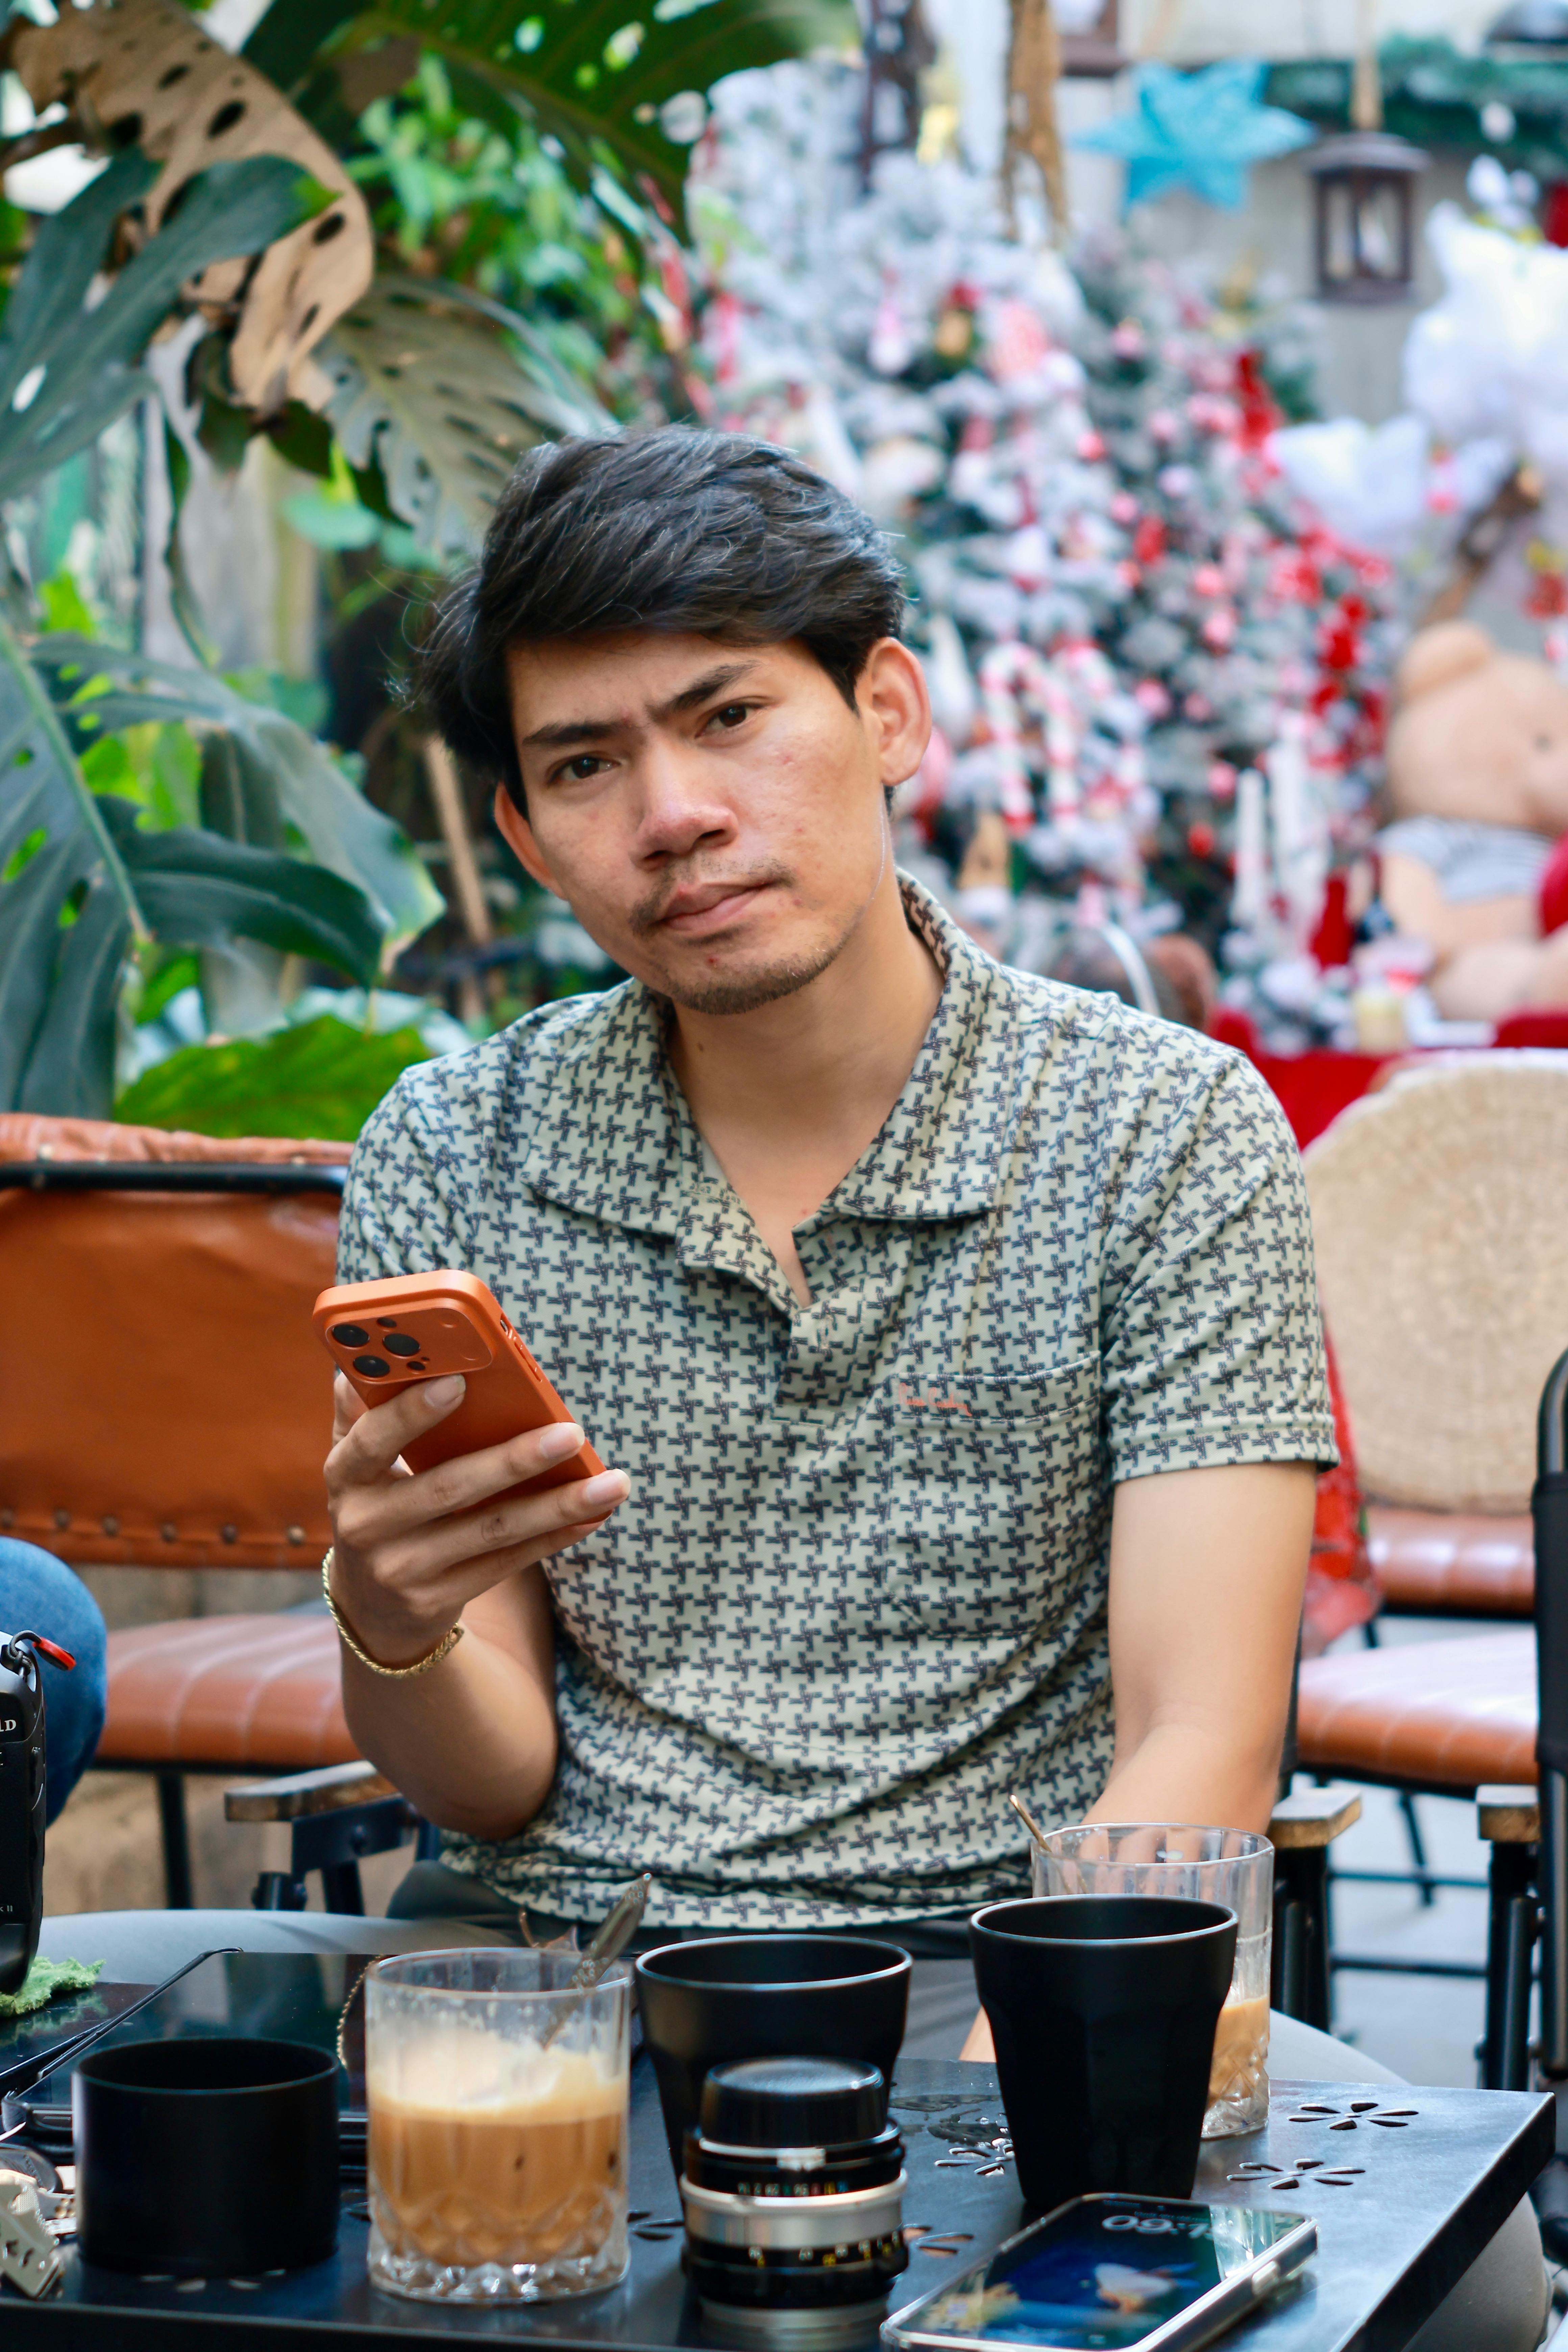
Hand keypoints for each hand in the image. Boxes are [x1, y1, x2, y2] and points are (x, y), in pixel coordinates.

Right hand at [324, 1374, 629, 1667]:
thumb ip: (361, 1411)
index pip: (373, 1442)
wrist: (370, 1606)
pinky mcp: (440, 1599)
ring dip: (557, 1505)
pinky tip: (594, 1514)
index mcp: (345, 1478)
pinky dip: (555, 1537)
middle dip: (514, 1460)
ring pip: (491, 1531)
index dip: (411, 1413)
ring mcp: (404, 1569)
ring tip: (613, 1483)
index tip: (459, 1380)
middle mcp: (367, 1527)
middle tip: (572, 1432)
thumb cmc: (377, 1503)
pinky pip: (507, 1563)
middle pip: (448, 1488)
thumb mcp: (356, 1462)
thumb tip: (364, 1357)